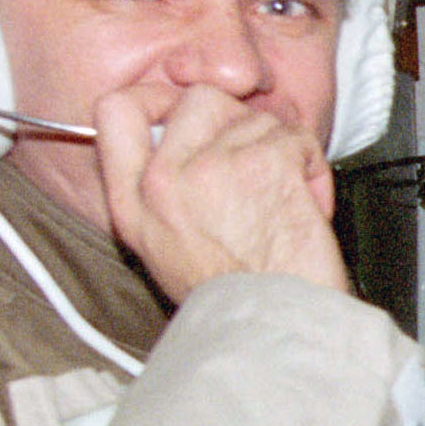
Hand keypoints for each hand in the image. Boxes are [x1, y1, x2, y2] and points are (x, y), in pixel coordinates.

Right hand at [91, 85, 348, 303]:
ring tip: (281, 197)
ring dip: (279, 150)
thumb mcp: (164, 249)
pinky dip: (310, 164)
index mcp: (132, 203)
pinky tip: (304, 202)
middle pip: (199, 100)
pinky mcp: (262, 164)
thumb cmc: (236, 296)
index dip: (155, 98)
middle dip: (237, 123)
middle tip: (254, 165)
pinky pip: (294, 137)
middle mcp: (162, 183)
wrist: (278, 327)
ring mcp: (212, 169)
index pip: (115, 111)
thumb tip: (176, 135)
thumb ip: (160, 189)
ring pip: (254, 117)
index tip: (182, 110)